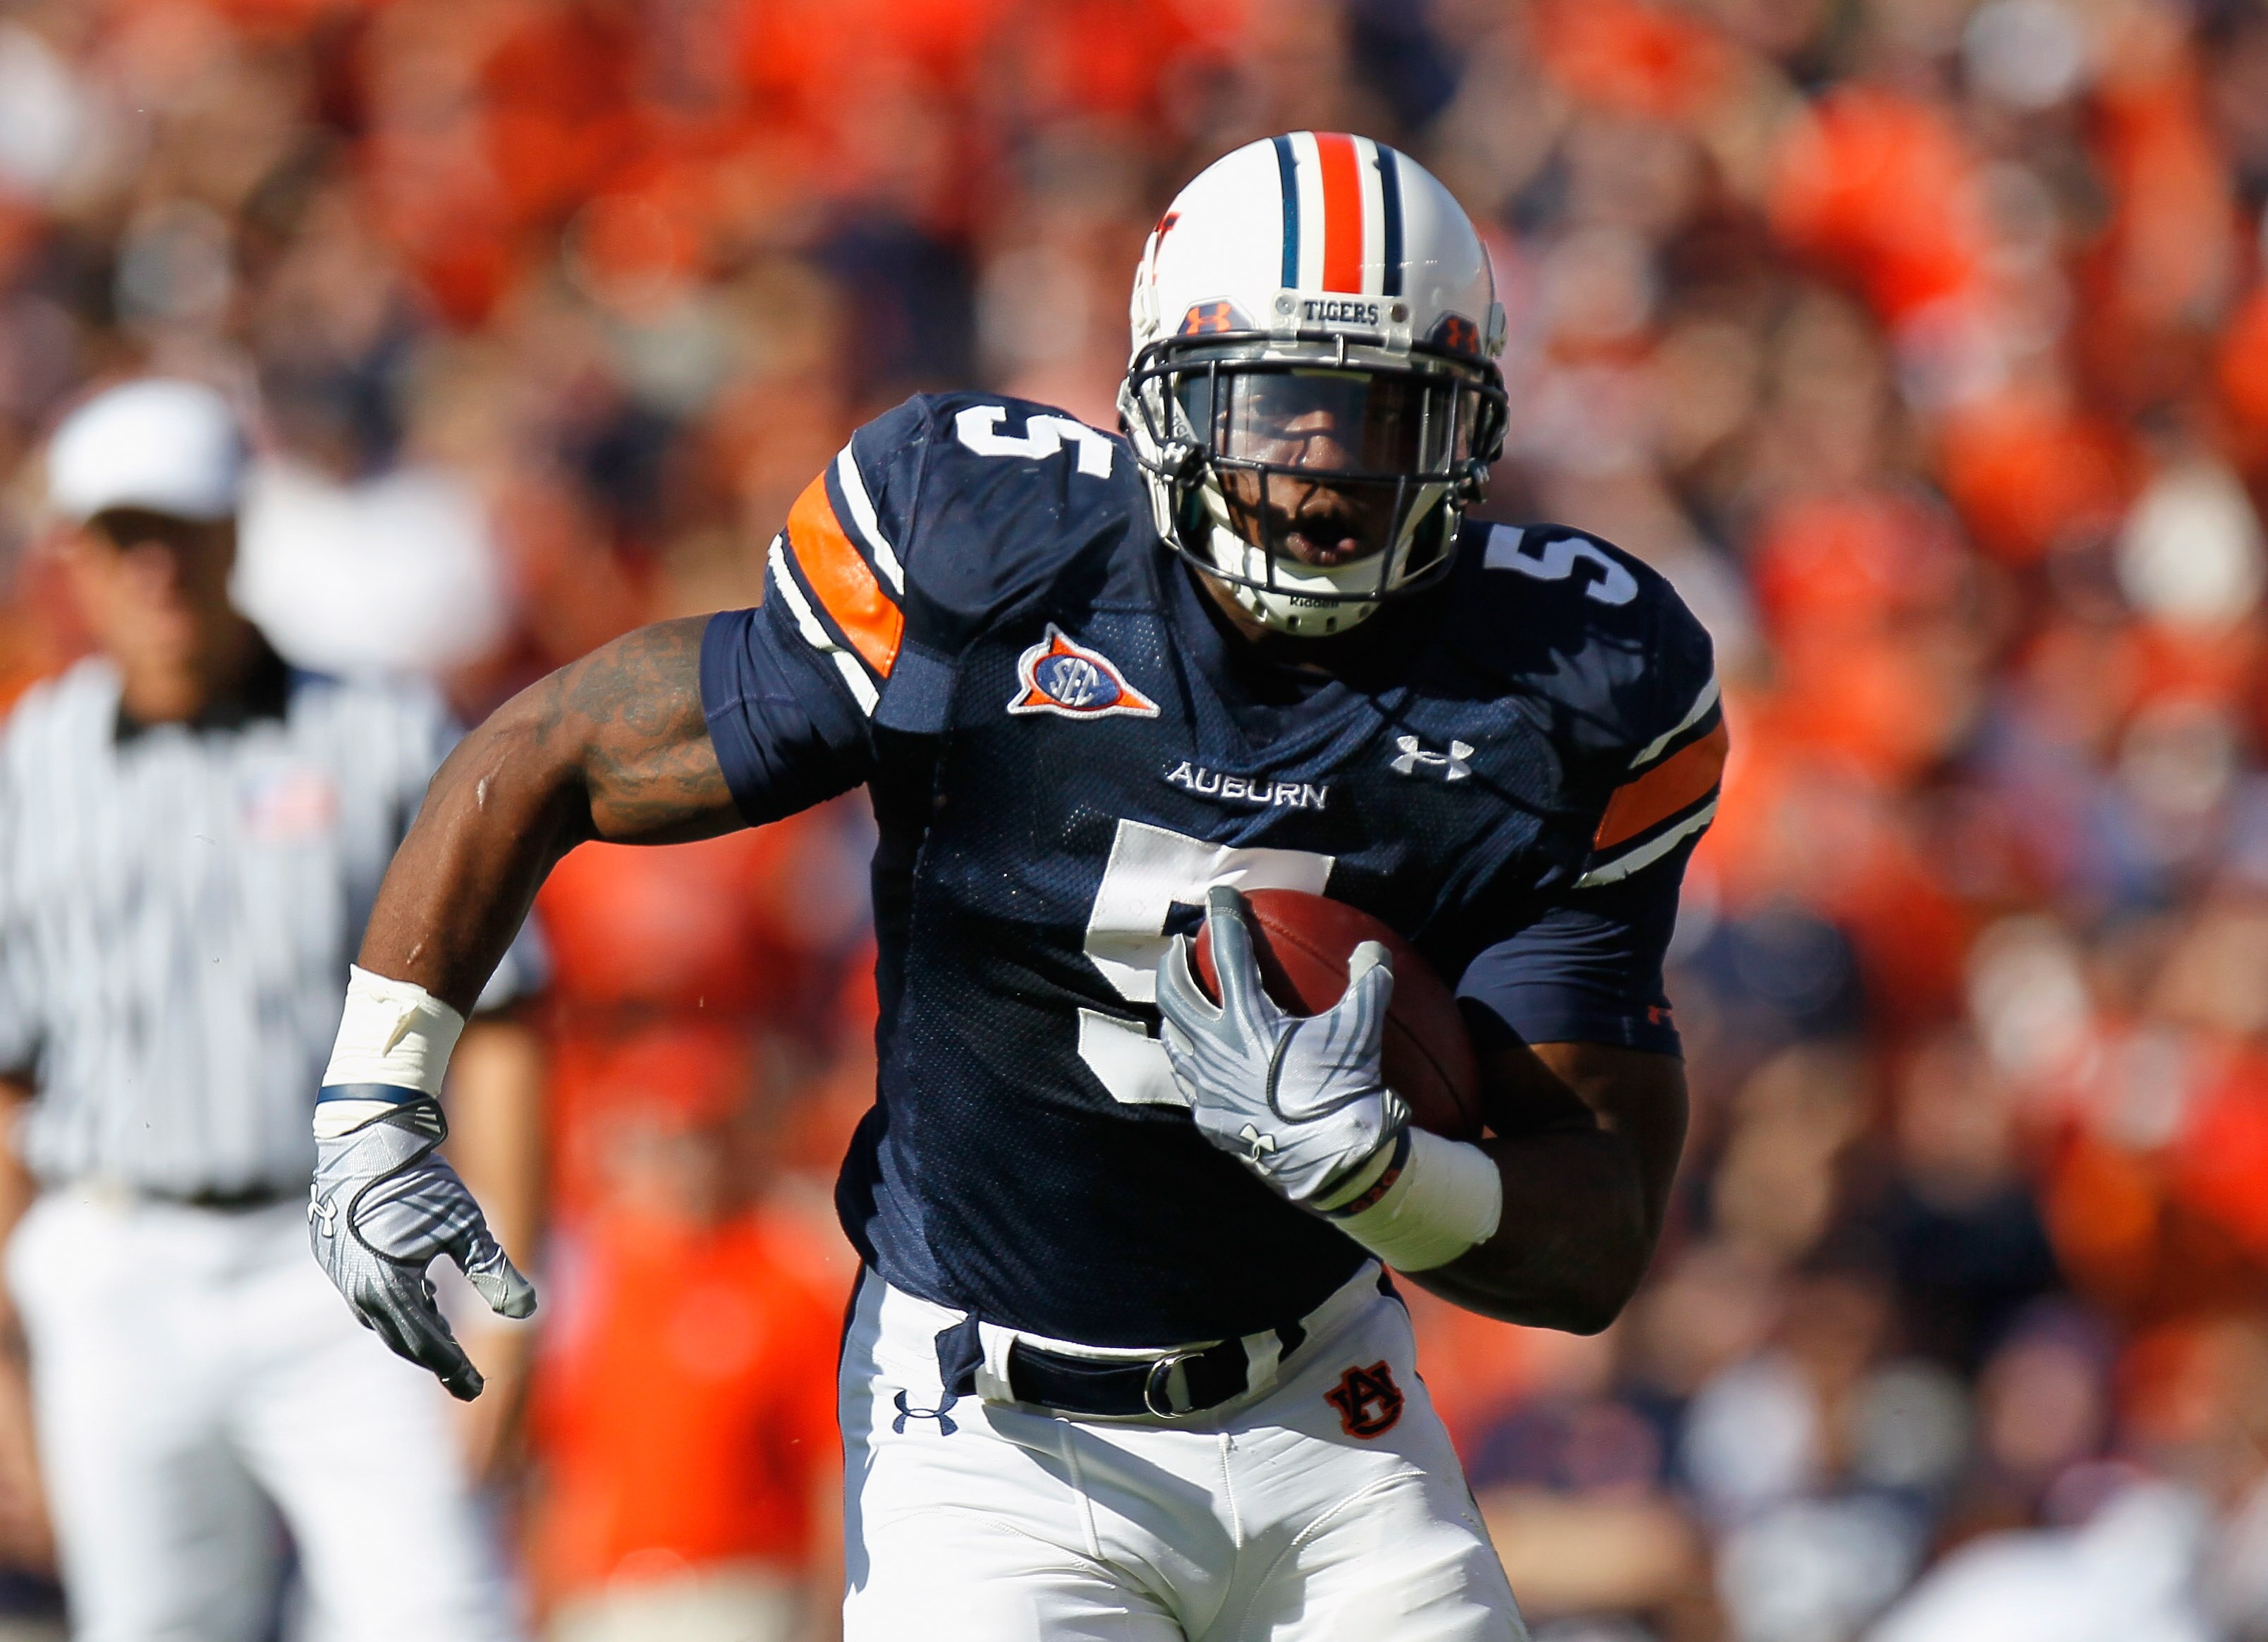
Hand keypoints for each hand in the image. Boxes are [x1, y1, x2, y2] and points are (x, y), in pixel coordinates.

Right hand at [310, 1097, 535, 1399]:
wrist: (368, 1139)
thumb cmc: (421, 1182)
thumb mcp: (467, 1227)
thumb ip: (495, 1272)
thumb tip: (528, 1312)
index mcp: (389, 1289)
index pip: (427, 1343)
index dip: (454, 1367)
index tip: (478, 1386)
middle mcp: (359, 1290)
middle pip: (402, 1338)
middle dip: (435, 1358)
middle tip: (463, 1378)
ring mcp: (342, 1274)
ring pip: (383, 1318)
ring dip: (415, 1331)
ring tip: (446, 1341)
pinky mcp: (335, 1257)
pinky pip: (367, 1296)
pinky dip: (396, 1305)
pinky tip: (419, 1297)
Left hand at [1155, 885, 1405, 1204]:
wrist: (1329, 1160)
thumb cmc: (1341, 1090)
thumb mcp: (1360, 1030)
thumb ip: (1368, 982)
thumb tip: (1373, 948)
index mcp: (1246, 1017)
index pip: (1228, 952)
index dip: (1224, 915)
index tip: (1219, 894)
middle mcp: (1213, 1047)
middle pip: (1176, 993)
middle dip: (1174, 964)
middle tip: (1181, 948)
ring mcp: (1205, 1085)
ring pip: (1173, 1038)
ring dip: (1174, 1013)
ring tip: (1182, 1002)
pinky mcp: (1208, 1118)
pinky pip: (1187, 1081)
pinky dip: (1188, 1060)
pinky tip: (1197, 1061)